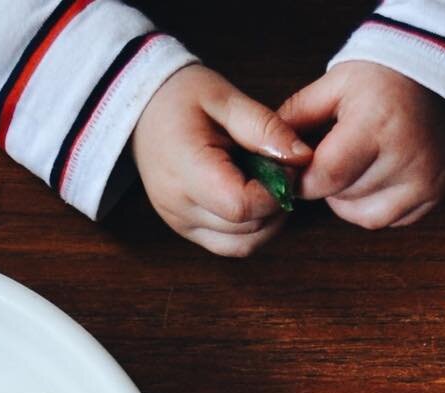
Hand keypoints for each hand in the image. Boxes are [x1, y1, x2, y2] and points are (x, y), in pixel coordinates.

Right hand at [132, 66, 310, 257]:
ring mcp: (180, 224)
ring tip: (266, 185)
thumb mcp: (225, 98)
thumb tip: (302, 157)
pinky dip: (250, 229)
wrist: (141, 109)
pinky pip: (229, 244)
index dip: (275, 192)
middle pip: (246, 229)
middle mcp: (179, 207)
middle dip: (275, 205)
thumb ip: (265, 128)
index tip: (285, 165)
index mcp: (185, 171)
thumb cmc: (181, 96)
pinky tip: (252, 199)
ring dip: (266, 222)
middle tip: (280, 170)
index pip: (242, 206)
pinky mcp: (186, 230)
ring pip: (242, 245)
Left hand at [280, 62, 444, 229]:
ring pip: (365, 216)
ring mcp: (426, 178)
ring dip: (350, 200)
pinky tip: (377, 177)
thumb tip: (263, 155)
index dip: (304, 180)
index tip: (298, 172)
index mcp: (376, 124)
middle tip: (333, 157)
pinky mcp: (438, 191)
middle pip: (343, 197)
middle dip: (328, 184)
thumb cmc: (384, 77)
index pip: (325, 176)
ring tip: (354, 167)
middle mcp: (406, 155)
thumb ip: (296, 118)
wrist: (444, 73)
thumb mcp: (336, 85)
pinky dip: (377, 206)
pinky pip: (392, 219)